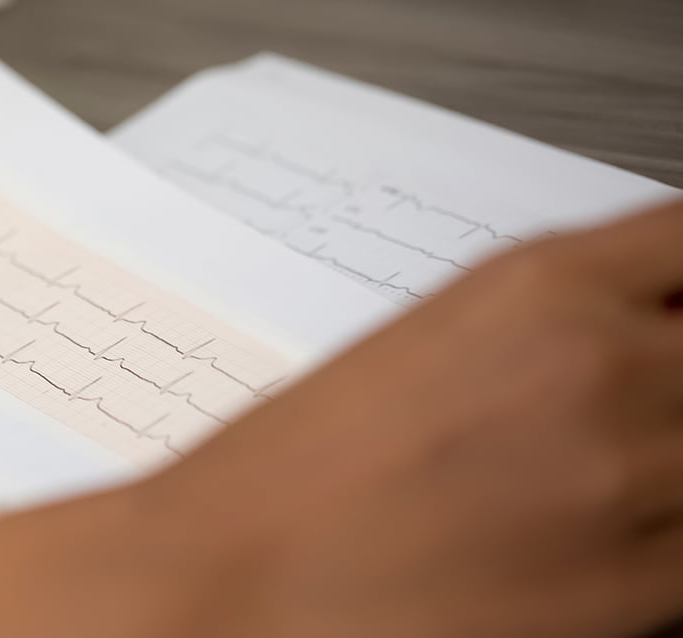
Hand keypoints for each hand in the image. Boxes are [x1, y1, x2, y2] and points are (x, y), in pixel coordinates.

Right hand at [0, 201, 682, 637]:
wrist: (238, 577)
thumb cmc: (303, 471)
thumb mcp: (436, 347)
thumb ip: (566, 324)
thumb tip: (656, 330)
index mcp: (545, 284)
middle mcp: (606, 367)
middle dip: (681, 384)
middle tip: (632, 412)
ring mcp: (632, 479)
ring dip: (677, 466)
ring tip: (591, 486)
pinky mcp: (638, 591)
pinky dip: (668, 545)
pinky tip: (592, 544)